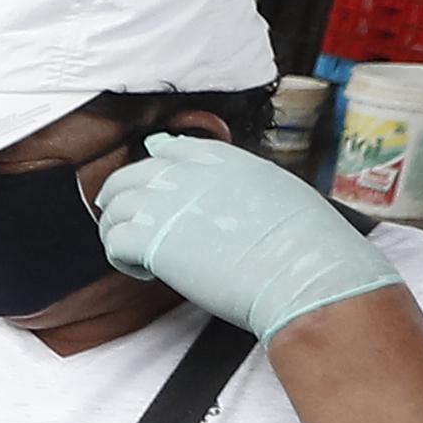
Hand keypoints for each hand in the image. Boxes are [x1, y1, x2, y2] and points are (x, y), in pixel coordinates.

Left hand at [90, 130, 397, 339]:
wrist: (302, 271)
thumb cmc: (307, 242)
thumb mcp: (281, 190)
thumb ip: (244, 183)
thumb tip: (234, 189)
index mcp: (222, 158)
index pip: (171, 149)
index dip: (155, 163)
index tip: (148, 178)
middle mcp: (187, 174)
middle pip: (131, 175)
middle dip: (120, 195)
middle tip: (120, 217)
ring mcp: (165, 205)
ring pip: (114, 207)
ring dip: (118, 228)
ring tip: (132, 251)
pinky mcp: (150, 241)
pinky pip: (114, 242)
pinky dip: (121, 259)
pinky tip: (144, 273)